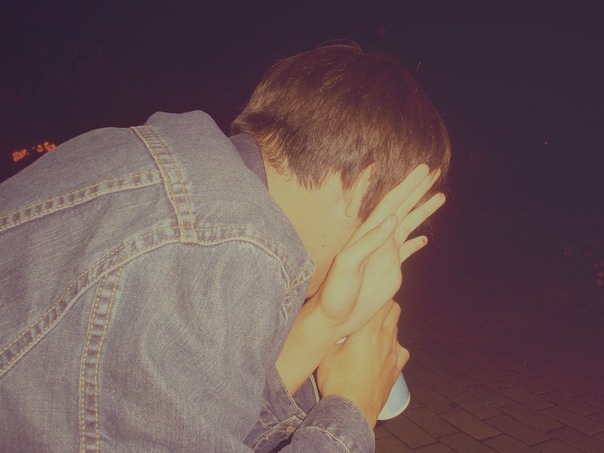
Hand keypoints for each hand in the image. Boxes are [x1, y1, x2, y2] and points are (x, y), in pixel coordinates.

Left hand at [275, 164, 442, 395]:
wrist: (335, 318)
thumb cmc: (335, 293)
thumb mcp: (347, 266)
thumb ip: (368, 243)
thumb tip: (391, 220)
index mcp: (368, 234)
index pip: (391, 204)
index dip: (408, 186)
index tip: (423, 170)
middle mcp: (378, 238)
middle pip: (402, 207)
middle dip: (418, 189)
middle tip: (434, 171)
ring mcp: (386, 252)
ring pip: (408, 224)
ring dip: (422, 210)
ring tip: (440, 196)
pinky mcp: (390, 268)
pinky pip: (407, 249)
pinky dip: (416, 241)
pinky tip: (425, 237)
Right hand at [316, 300, 408, 427]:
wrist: (353, 412)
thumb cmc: (337, 381)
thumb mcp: (326, 353)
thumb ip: (330, 333)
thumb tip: (326, 321)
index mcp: (368, 329)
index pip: (381, 299)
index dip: (374, 291)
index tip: (365, 289)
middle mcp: (385, 337)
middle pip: (394, 308)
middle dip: (382, 303)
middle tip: (367, 306)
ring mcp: (393, 353)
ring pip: (396, 328)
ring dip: (387, 323)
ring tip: (370, 328)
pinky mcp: (396, 368)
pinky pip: (401, 350)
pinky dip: (393, 346)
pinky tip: (382, 351)